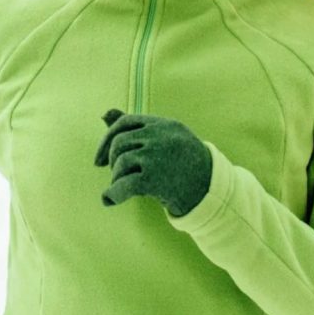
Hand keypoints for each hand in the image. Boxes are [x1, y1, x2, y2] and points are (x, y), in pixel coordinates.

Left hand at [93, 108, 211, 216]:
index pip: (125, 122)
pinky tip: (109, 200)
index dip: (108, 138)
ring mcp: (157, 156)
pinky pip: (123, 185)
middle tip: (115, 175)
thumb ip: (136, 127)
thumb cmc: (187, 165)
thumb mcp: (166, 139)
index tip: (100, 159)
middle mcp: (160, 137)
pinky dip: (113, 194)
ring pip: (120, 163)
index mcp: (165, 125)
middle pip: (119, 143)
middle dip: (111, 160)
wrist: (213, 193)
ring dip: (115, 179)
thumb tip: (104, 114)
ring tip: (121, 188)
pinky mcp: (154, 179)